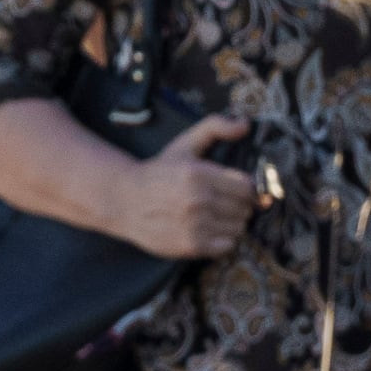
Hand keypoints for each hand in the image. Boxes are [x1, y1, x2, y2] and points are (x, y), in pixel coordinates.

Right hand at [98, 117, 261, 260]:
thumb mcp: (184, 144)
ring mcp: (195, 225)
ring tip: (215, 217)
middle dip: (239, 206)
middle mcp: (198, 199)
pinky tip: (210, 231)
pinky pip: (227, 246)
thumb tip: (245, 125)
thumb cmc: (158, 173)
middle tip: (223, 203)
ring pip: (238, 228)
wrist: (124, 201)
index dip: (245, 189)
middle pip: (244, 208)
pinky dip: (224, 240)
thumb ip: (215, 127)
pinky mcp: (190, 245)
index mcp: (199, 173)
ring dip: (232, 223)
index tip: (235, 190)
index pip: (247, 187)